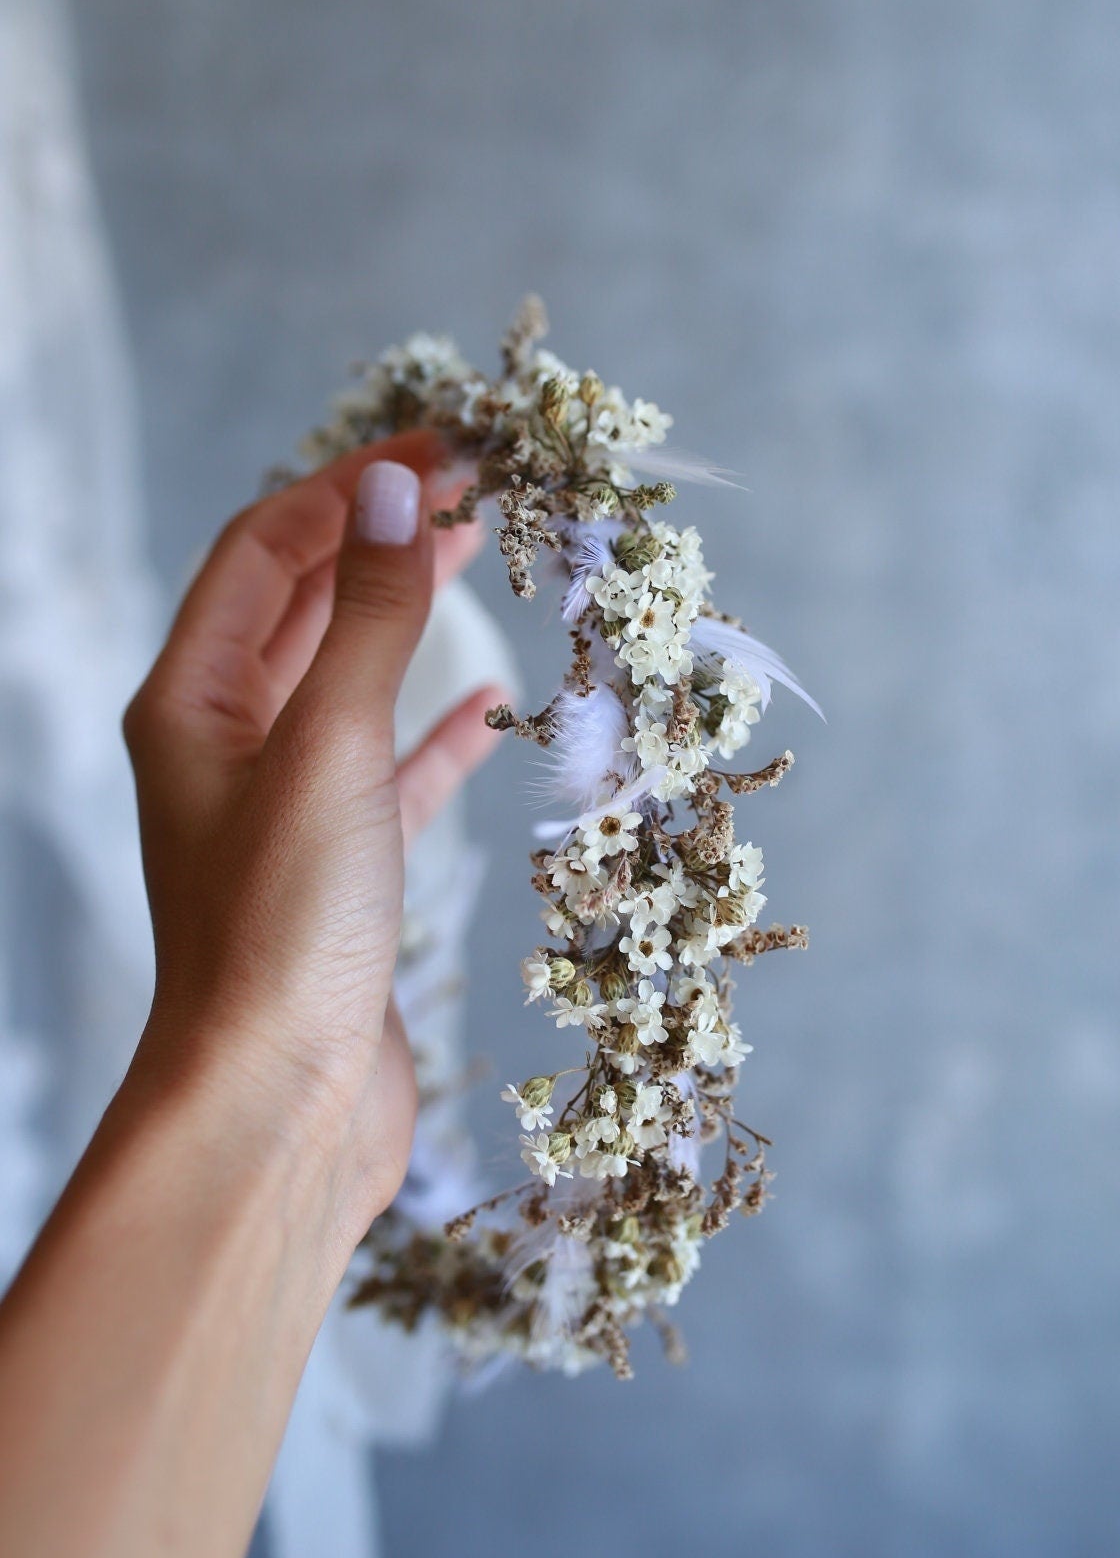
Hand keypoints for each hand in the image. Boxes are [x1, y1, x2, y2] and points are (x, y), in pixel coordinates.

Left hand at [122, 433, 507, 1240]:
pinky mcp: (342, 867)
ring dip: (407, 613)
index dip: (347, 486)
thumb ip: (368, 618)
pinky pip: (390, 767)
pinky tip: (491, 700)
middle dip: (378, 535)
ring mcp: (283, 807)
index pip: (264, 549)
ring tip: (479, 553)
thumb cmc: (283, 931)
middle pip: (302, 602)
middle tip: (473, 486)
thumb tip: (393, 488)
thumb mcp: (329, 750)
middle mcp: (225, 744)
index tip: (443, 449)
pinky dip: (437, 726)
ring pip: (348, 678)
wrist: (280, 1109)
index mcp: (190, 701)